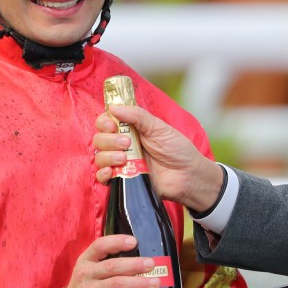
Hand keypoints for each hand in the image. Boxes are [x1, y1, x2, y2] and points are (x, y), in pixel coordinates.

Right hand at [0, 235, 162, 287]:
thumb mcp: (88, 272)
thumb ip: (105, 264)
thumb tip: (137, 257)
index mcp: (86, 262)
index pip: (100, 246)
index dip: (116, 242)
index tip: (133, 241)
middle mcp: (87, 274)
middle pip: (112, 266)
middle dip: (134, 264)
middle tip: (151, 264)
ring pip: (117, 285)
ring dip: (138, 283)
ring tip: (155, 283)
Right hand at [93, 104, 222, 210]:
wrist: (188, 175)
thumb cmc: (177, 150)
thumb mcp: (159, 128)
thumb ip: (138, 116)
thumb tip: (114, 107)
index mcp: (129, 130)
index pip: (105, 123)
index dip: (104, 123)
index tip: (113, 125)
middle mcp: (122, 146)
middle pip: (99, 140)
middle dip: (109, 140)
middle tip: (127, 143)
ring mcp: (121, 163)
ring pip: (99, 157)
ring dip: (107, 156)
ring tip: (125, 159)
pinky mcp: (123, 180)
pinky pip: (101, 177)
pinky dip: (103, 174)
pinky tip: (112, 172)